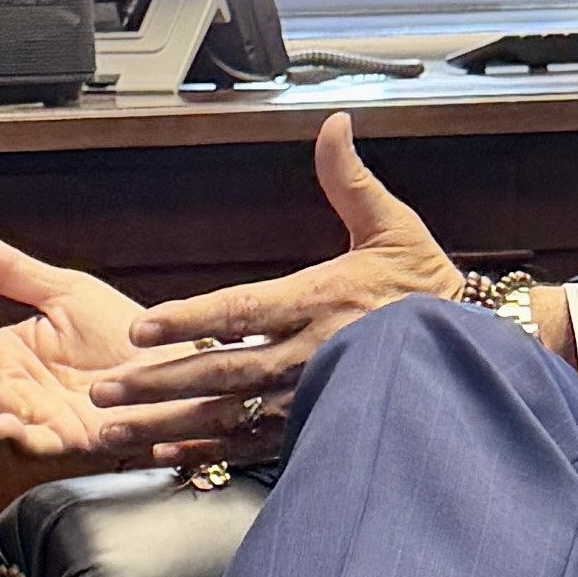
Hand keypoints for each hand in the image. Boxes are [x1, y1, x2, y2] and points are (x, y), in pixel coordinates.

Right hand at [0, 230, 181, 458]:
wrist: (179, 362)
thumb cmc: (125, 332)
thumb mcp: (66, 292)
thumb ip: (13, 272)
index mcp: (12, 354)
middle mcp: (21, 390)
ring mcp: (45, 418)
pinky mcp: (75, 439)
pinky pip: (41, 444)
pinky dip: (21, 438)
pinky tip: (6, 425)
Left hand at [96, 113, 462, 462]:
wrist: (473, 356)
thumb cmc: (428, 290)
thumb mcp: (394, 226)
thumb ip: (350, 180)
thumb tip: (334, 124)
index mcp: (319, 301)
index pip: (241, 312)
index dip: (189, 321)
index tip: (142, 329)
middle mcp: (308, 355)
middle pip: (221, 372)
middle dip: (158, 382)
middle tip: (103, 389)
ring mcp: (309, 398)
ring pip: (227, 415)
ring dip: (167, 422)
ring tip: (115, 430)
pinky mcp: (315, 426)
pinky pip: (253, 445)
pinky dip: (208, 452)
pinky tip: (169, 452)